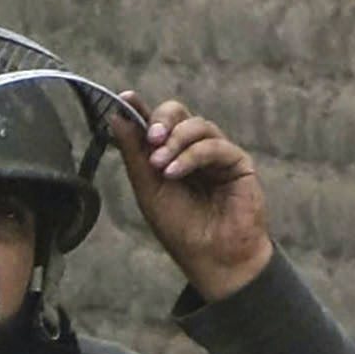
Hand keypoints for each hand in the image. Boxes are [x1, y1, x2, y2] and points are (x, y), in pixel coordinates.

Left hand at [109, 92, 273, 305]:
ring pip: (198, 125)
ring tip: (159, 165)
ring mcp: (216, 153)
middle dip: (161, 120)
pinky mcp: (238, 162)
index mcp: (168, 154)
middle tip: (150, 138)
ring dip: (175, 141)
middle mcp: (192, 149)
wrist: (211, 254)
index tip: (124, 99)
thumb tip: (116, 117)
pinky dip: (192, 155)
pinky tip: (175, 172)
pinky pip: (215, 146)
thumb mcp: (148, 188)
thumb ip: (134, 153)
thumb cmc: (180, 226)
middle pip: (178, 113)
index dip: (140, 108)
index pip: (154, 123)